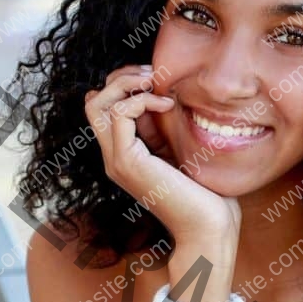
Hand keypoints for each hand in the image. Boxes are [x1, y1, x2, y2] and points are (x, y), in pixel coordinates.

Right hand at [84, 64, 241, 241]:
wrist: (209, 226)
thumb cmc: (205, 193)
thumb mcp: (181, 150)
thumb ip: (165, 128)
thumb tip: (162, 93)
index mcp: (126, 155)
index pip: (105, 107)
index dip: (125, 85)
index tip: (157, 81)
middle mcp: (114, 158)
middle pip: (93, 101)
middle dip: (121, 77)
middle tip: (153, 75)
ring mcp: (117, 161)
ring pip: (97, 103)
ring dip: (127, 83)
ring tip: (156, 83)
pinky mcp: (128, 163)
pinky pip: (119, 114)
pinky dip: (141, 99)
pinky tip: (167, 104)